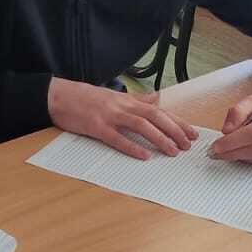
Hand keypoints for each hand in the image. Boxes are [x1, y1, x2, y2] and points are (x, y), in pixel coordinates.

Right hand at [47, 77, 197, 159]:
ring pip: (141, 126)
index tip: (191, 132)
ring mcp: (109, 116)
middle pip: (155, 116)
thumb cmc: (84, 97)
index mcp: (127, 100)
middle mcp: (122, 106)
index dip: (177, 121)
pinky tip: (144, 156)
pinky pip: (117, 138)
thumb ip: (135, 99)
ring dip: (159, 139)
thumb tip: (156, 98)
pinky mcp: (96, 127)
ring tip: (172, 151)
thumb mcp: (113, 95)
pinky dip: (132, 147)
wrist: (59, 96)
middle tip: (186, 144)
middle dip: (174, 130)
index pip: (159, 110)